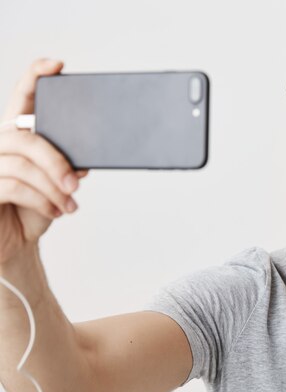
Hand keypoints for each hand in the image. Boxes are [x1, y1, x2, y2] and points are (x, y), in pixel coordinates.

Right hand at [0, 58, 88, 264]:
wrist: (15, 243)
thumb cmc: (34, 210)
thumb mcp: (56, 185)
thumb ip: (67, 167)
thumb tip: (83, 163)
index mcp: (17, 135)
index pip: (22, 98)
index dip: (36, 77)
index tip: (57, 65)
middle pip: (26, 137)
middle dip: (57, 161)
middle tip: (77, 184)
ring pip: (22, 165)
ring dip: (53, 187)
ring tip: (69, 204)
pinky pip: (13, 186)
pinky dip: (41, 201)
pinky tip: (55, 211)